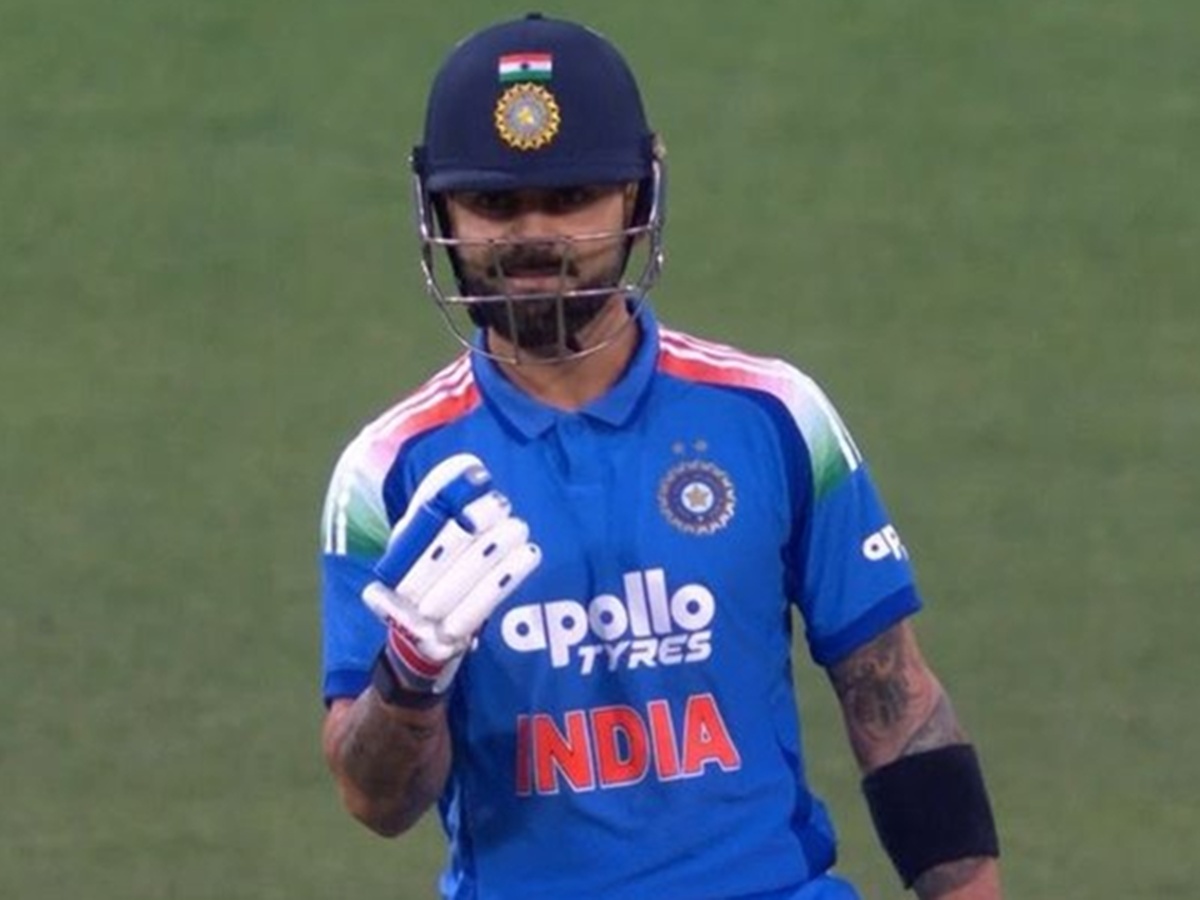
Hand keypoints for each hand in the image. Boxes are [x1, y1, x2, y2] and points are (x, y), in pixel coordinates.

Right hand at [362, 454, 540, 694]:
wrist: (412, 667)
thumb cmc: (430, 602)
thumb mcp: (424, 563)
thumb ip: (436, 525)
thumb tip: (469, 474)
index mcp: (394, 562)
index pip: (418, 521)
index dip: (444, 494)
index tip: (474, 475)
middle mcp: (400, 588)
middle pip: (441, 546)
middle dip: (475, 520)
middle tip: (503, 503)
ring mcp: (419, 617)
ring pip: (462, 573)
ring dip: (495, 547)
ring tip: (520, 527)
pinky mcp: (443, 641)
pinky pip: (478, 605)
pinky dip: (504, 578)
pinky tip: (527, 555)